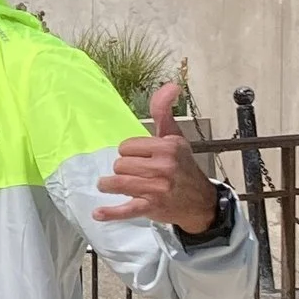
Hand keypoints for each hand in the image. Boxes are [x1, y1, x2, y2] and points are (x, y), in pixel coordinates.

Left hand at [94, 83, 218, 232]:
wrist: (200, 201)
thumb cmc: (183, 167)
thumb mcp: (175, 137)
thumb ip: (164, 112)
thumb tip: (172, 85)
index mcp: (167, 147)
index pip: (126, 147)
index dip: (129, 153)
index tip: (139, 158)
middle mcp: (163, 167)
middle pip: (120, 164)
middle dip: (123, 169)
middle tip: (134, 174)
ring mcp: (157, 188)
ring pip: (117, 182)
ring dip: (110, 185)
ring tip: (109, 186)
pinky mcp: (152, 207)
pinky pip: (127, 209)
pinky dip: (111, 213)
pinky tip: (98, 213)